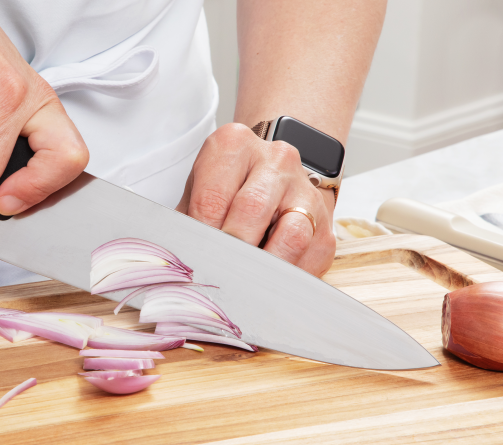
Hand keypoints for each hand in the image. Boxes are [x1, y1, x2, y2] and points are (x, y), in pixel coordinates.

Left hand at [176, 124, 335, 276]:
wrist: (276, 175)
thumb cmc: (228, 187)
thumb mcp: (199, 190)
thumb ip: (186, 219)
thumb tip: (176, 256)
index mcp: (235, 145)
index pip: (212, 197)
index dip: (201, 236)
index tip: (195, 258)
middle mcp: (276, 160)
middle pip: (252, 210)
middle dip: (231, 249)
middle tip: (217, 273)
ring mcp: (305, 192)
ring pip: (291, 235)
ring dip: (264, 266)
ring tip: (244, 283)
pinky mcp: (325, 229)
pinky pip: (308, 260)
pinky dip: (285, 279)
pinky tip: (266, 284)